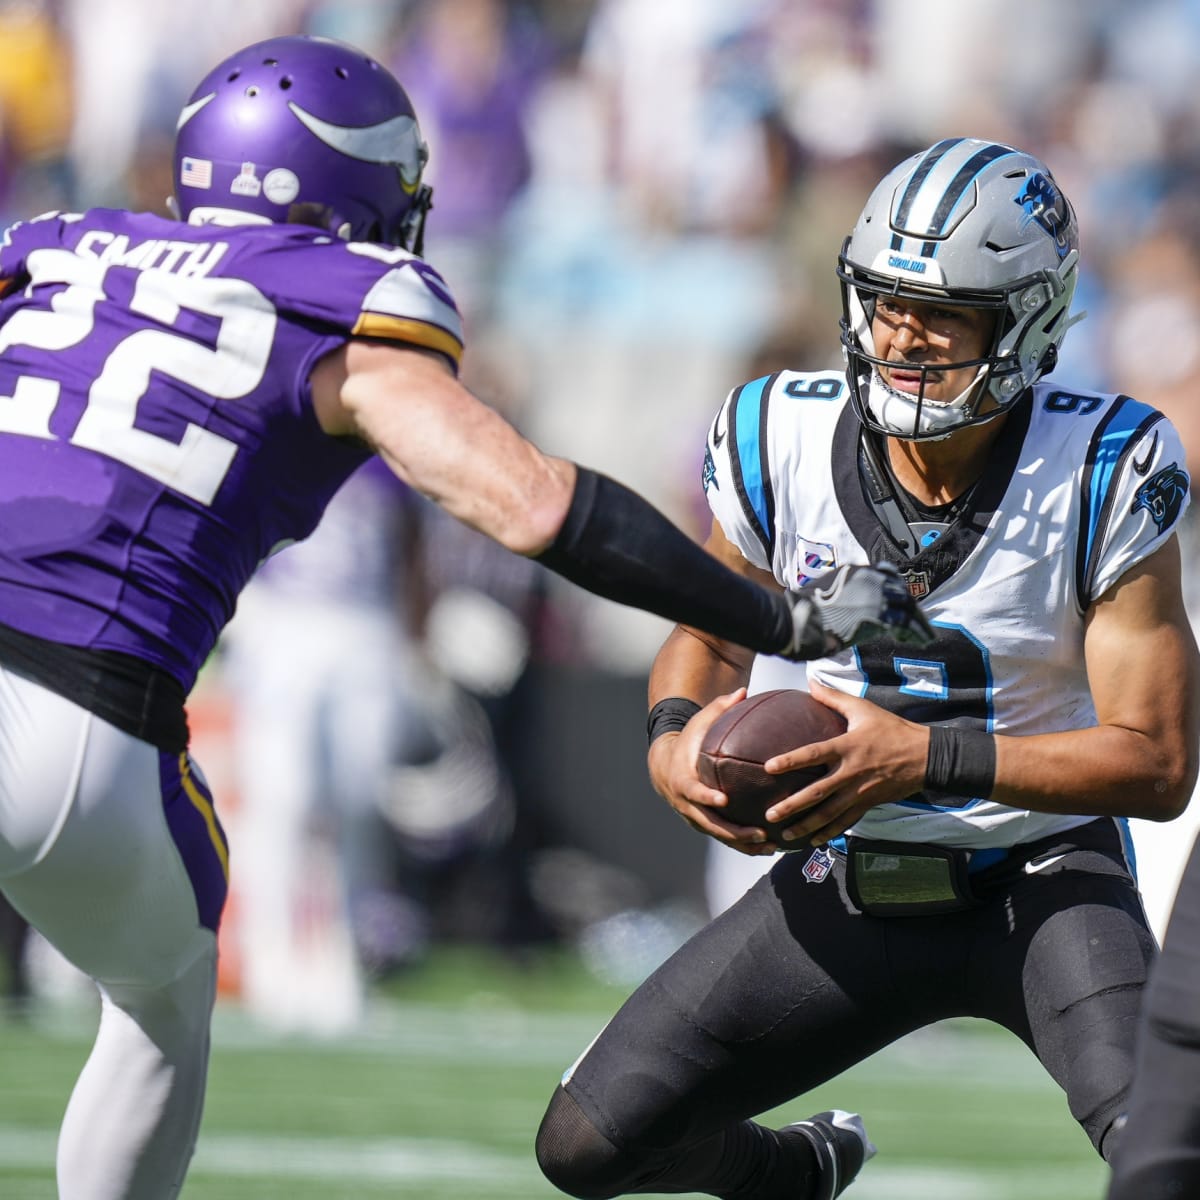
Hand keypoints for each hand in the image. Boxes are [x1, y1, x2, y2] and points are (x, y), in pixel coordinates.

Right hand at [647, 688, 780, 855]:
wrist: (665, 766)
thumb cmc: (688, 741)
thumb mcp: (699, 723)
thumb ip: (720, 709)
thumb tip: (743, 690)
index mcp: (684, 780)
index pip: (693, 791)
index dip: (706, 797)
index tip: (723, 800)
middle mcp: (688, 804)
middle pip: (710, 824)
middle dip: (734, 832)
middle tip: (759, 833)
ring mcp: (695, 817)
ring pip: (719, 836)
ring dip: (743, 844)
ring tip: (769, 846)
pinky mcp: (704, 825)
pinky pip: (724, 838)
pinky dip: (743, 845)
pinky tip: (768, 846)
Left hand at [760, 683, 929, 844]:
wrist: (925, 756)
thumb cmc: (892, 730)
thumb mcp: (863, 709)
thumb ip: (834, 697)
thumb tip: (810, 681)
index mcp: (847, 747)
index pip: (814, 754)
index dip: (791, 760)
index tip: (769, 767)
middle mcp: (851, 772)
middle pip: (818, 793)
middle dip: (793, 806)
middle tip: (770, 814)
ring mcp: (860, 792)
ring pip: (829, 814)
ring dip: (806, 826)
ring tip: (785, 835)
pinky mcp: (868, 804)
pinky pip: (845, 822)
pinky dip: (828, 833)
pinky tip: (812, 841)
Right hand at [781, 563, 932, 659]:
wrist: (800, 620)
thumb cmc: (804, 611)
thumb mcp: (824, 591)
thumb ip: (842, 592)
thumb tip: (848, 604)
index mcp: (855, 572)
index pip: (887, 573)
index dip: (898, 589)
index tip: (902, 602)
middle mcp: (869, 579)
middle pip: (900, 590)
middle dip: (911, 607)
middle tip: (919, 622)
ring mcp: (875, 594)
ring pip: (907, 605)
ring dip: (918, 621)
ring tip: (924, 635)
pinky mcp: (878, 614)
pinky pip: (905, 622)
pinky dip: (916, 631)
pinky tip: (920, 640)